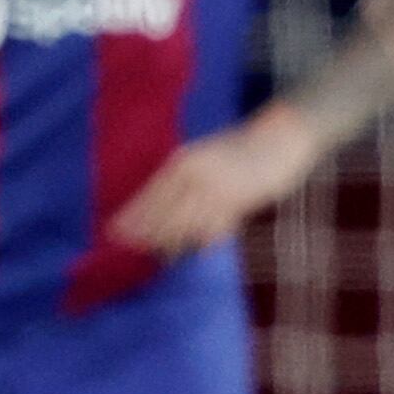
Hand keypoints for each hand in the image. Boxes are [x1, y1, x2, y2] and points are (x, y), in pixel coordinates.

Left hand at [108, 103, 323, 258]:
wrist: (280, 138)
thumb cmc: (240, 149)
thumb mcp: (205, 157)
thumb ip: (183, 181)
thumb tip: (160, 209)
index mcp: (185, 161)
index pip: (152, 193)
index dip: (133, 214)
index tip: (114, 232)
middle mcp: (196, 175)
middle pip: (166, 212)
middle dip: (148, 233)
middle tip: (131, 249)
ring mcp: (218, 189)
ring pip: (189, 223)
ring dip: (175, 241)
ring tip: (163, 255)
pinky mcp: (240, 201)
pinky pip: (217, 227)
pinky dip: (207, 240)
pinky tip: (199, 252)